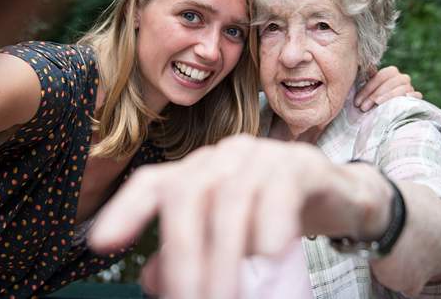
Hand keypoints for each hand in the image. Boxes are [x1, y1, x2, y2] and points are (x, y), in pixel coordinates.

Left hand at [87, 134, 387, 298]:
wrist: (339, 198)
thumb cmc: (276, 220)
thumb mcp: (228, 244)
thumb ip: (189, 257)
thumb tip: (152, 281)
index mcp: (198, 172)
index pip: (153, 183)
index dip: (125, 210)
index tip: (100, 245)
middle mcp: (223, 157)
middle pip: (188, 194)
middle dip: (183, 256)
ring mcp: (261, 155)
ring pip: (230, 198)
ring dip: (225, 256)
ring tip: (228, 298)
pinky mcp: (300, 164)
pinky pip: (278, 189)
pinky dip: (270, 224)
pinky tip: (267, 256)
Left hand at [354, 66, 421, 111]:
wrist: (387, 111)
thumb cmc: (375, 99)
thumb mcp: (369, 89)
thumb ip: (367, 77)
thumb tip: (367, 67)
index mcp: (391, 72)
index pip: (380, 76)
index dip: (368, 89)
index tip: (357, 102)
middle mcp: (402, 78)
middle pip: (390, 82)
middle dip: (375, 95)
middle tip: (363, 107)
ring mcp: (410, 87)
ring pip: (402, 89)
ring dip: (388, 97)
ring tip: (377, 105)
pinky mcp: (417, 98)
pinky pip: (416, 95)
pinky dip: (410, 97)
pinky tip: (401, 102)